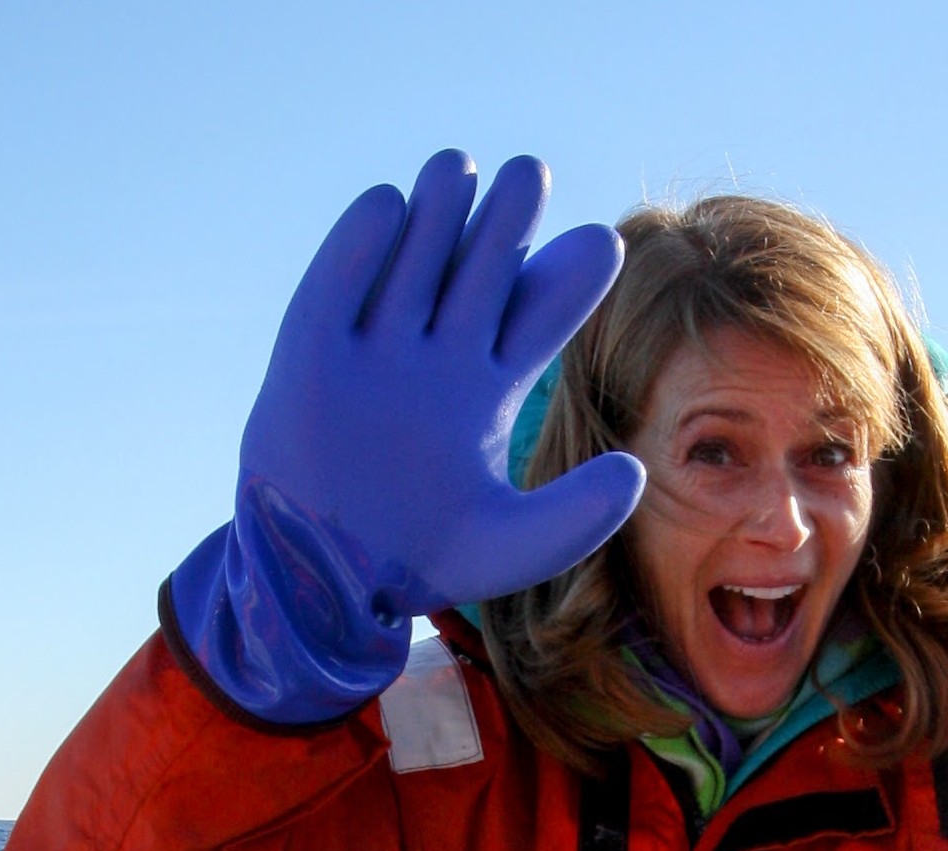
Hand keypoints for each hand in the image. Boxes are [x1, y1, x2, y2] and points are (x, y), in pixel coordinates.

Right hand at [168, 151, 644, 723]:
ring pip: (414, 259)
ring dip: (436, 214)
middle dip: (505, 224)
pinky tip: (391, 205)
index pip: (536, 316)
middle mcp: (436, 354)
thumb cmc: (420, 562)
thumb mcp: (511, 547)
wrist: (328, 581)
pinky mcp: (313, 347)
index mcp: (486, 388)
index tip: (606, 245)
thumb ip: (576, 518)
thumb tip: (634, 472)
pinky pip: (338, 283)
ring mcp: (374, 345)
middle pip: (480, 270)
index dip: (567, 279)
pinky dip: (360, 244)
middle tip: (531, 177)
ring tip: (461, 172)